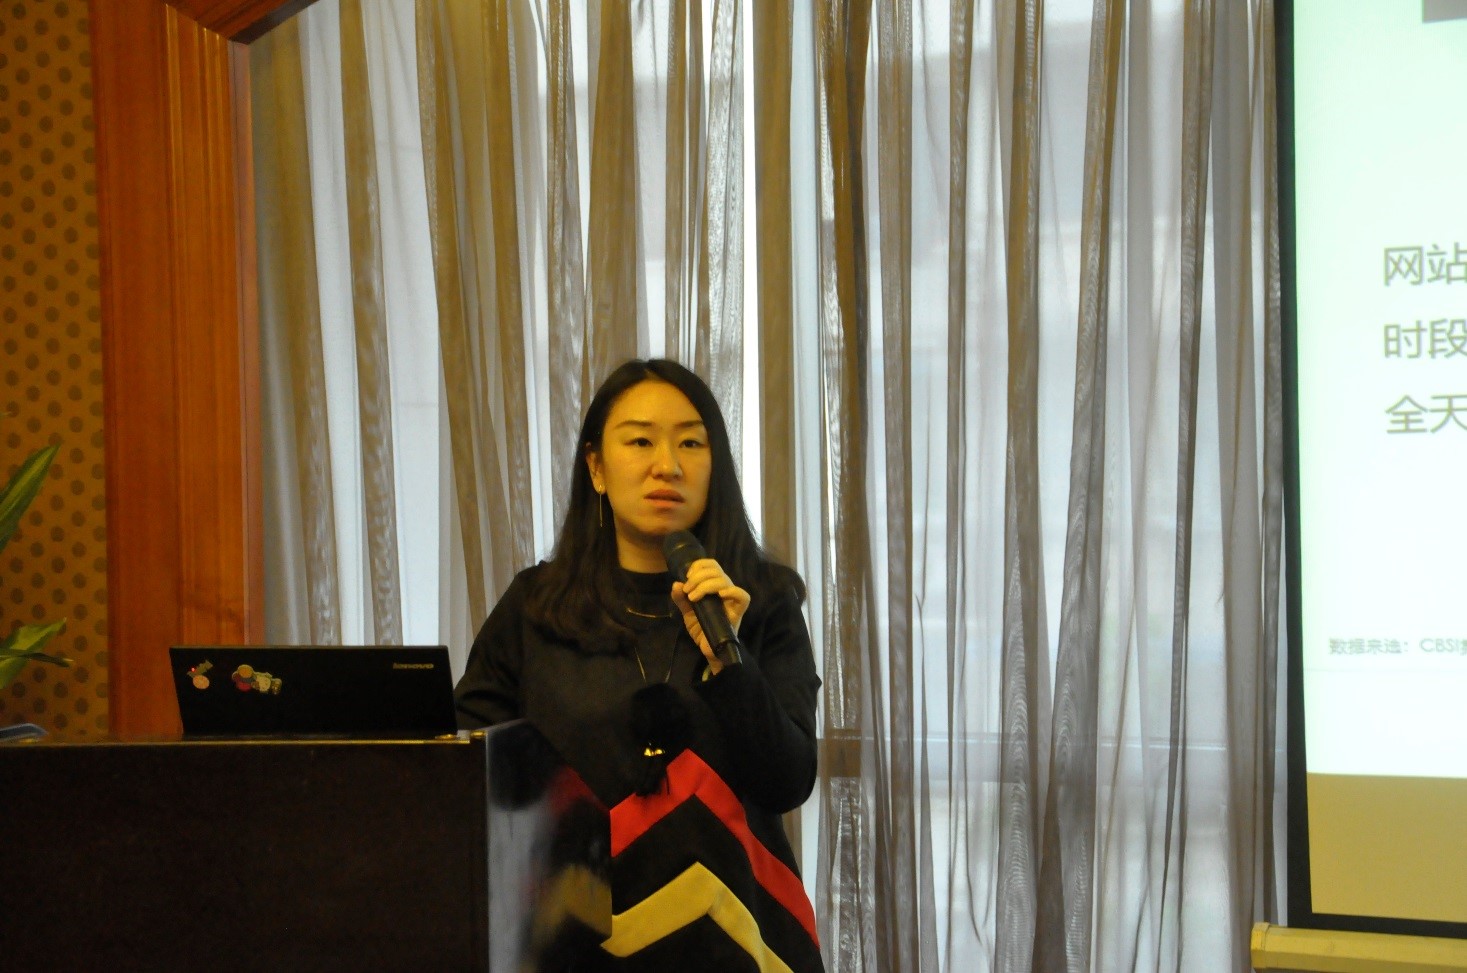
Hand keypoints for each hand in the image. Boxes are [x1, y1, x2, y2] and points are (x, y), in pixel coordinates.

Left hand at [670, 557, 749, 673]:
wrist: (708, 650)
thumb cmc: (702, 629)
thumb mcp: (687, 613)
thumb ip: (681, 599)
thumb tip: (676, 584)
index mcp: (714, 587)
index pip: (712, 565)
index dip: (700, 565)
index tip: (687, 576)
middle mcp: (725, 590)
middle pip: (717, 571)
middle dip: (698, 577)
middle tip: (688, 591)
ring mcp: (732, 601)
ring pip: (725, 581)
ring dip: (706, 585)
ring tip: (694, 597)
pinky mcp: (737, 613)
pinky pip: (743, 597)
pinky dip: (732, 591)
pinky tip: (719, 595)